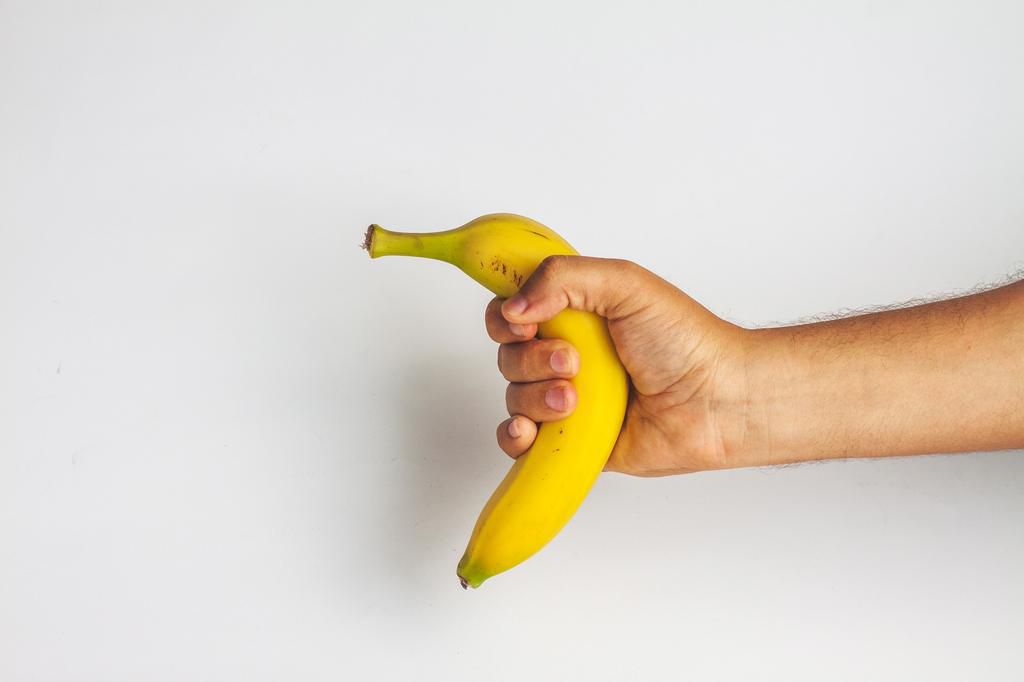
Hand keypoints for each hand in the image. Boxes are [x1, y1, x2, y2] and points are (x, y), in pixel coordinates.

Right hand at [485, 255, 752, 475]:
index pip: (510, 309)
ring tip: (578, 400)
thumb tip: (512, 307)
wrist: (716, 401)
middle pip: (508, 355)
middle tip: (575, 362)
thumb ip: (562, 277)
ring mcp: (566, 398)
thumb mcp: (625, 283)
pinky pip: (520, 441)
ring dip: (536, 397)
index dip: (507, 317)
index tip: (525, 322)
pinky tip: (530, 431)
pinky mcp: (571, 439)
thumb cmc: (684, 341)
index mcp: (573, 314)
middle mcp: (565, 354)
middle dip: (532, 360)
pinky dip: (515, 436)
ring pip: (514, 397)